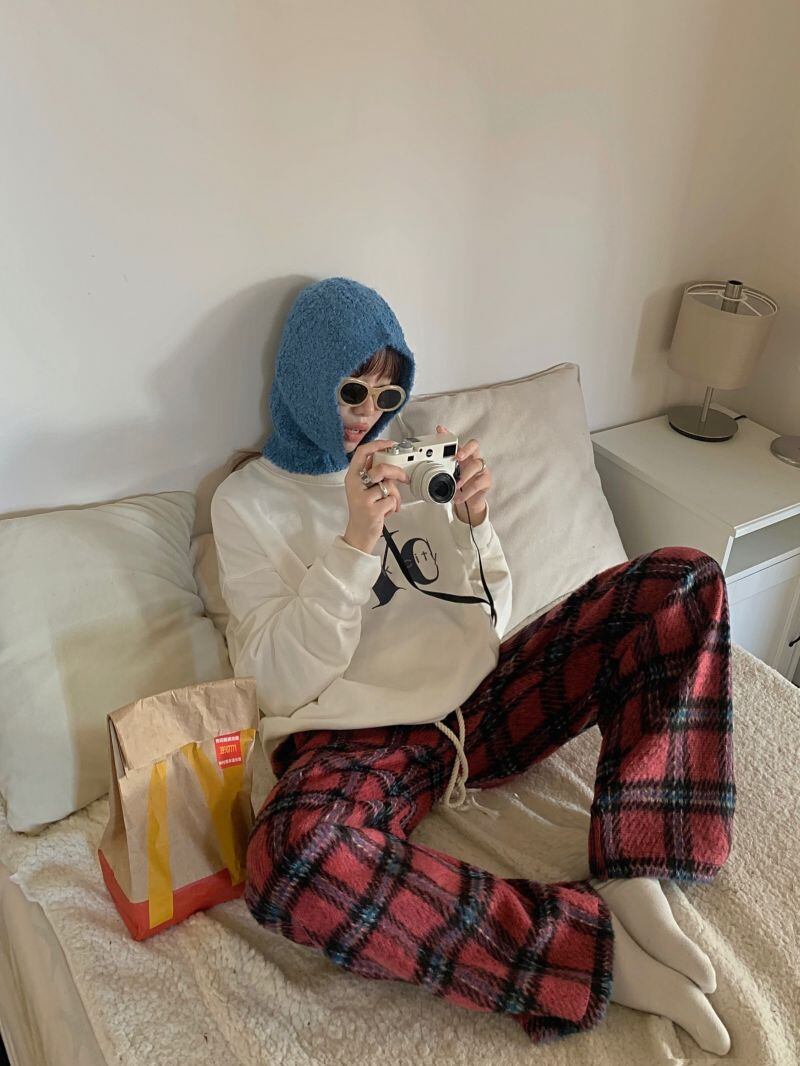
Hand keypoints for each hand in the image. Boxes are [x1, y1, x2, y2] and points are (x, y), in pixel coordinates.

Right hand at [342, 438, 409, 553]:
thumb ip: (372, 475)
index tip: (390, 444)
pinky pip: (391, 500)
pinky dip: (394, 506)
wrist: (359, 533)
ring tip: (391, 502)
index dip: (377, 445)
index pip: (362, 453)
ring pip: (389, 486)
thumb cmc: (364, 510)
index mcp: (352, 477)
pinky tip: (387, 512)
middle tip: (404, 477)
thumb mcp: (363, 489)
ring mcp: (362, 497)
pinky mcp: (371, 510)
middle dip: (397, 472)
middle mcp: (355, 485)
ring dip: (395, 495)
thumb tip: (389, 461)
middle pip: (381, 468)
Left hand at [436, 424, 489, 525]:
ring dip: (465, 475)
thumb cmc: (458, 486)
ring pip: (477, 464)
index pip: (456, 441)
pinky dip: (467, 491)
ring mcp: (481, 468)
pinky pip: (479, 483)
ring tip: (456, 485)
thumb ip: (437, 472)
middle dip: (466, 449)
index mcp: (461, 455)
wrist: (468, 502)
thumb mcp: (446, 478)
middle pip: (474, 445)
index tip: (440, 430)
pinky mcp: (486, 480)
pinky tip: (459, 496)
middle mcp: (472, 458)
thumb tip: (416, 472)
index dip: (449, 434)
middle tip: (458, 456)